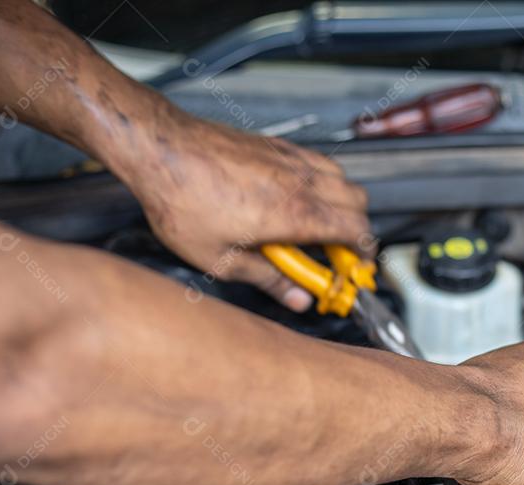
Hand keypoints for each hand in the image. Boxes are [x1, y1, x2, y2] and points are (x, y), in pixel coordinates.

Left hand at [115, 107, 370, 310]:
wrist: (159, 147)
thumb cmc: (181, 199)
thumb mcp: (221, 259)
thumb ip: (268, 280)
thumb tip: (297, 299)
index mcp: (293, 214)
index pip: (357, 230)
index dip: (364, 253)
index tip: (355, 268)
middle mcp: (300, 182)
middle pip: (359, 202)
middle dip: (358, 230)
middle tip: (338, 253)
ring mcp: (291, 160)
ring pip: (343, 179)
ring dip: (342, 205)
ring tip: (320, 226)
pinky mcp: (278, 146)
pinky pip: (320, 163)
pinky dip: (324, 183)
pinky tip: (300, 199)